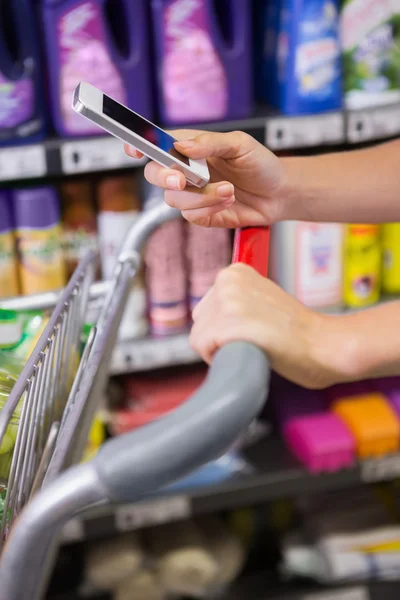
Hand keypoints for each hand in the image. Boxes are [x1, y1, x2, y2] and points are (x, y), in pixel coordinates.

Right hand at [125, 130, 287, 227]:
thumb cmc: (260, 163)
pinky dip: (210, 208)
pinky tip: (228, 199)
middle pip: (154, 174)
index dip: (139, 145)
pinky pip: (191, 215)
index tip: (133, 148)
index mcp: (189, 147)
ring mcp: (191, 195)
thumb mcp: (240, 144)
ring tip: (228, 190)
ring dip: (201, 196)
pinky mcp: (201, 215)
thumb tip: (182, 145)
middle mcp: (185, 171)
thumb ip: (210, 143)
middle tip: (182, 180)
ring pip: (174, 199)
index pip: (156, 145)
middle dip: (164, 178)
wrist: (279, 193)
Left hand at [190, 263, 357, 388]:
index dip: (224, 330)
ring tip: (253, 347)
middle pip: (199, 323)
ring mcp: (228, 299)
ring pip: (199, 338)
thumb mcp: (261, 301)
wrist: (325, 345)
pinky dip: (219, 360)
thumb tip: (206, 321)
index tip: (252, 332)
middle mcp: (227, 280)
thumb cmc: (297, 332)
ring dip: (221, 351)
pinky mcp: (230, 321)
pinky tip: (247, 354)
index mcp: (234, 272)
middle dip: (220, 339)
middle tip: (254, 341)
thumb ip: (235, 303)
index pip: (205, 310)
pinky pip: (203, 348)